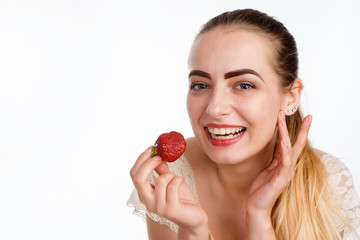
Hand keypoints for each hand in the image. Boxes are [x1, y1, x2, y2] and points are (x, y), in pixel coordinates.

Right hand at [130, 147, 208, 236]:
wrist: (193, 217)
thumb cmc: (180, 198)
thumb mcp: (169, 181)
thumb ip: (161, 170)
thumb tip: (156, 154)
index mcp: (144, 194)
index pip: (134, 175)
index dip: (141, 160)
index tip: (151, 149)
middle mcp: (148, 202)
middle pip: (139, 179)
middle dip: (148, 164)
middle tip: (160, 156)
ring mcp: (159, 208)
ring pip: (160, 181)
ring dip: (171, 175)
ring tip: (177, 178)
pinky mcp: (171, 210)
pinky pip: (173, 186)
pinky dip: (179, 179)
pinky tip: (182, 180)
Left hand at [246, 111, 311, 236]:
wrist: (256, 205)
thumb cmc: (261, 187)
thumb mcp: (268, 168)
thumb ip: (275, 157)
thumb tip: (280, 143)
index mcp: (285, 164)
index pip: (293, 145)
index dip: (299, 132)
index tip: (305, 118)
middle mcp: (288, 167)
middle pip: (298, 145)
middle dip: (303, 131)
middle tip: (309, 116)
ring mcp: (286, 173)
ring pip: (289, 150)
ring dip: (286, 134)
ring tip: (282, 120)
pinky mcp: (281, 179)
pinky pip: (284, 162)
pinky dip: (285, 151)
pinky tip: (284, 141)